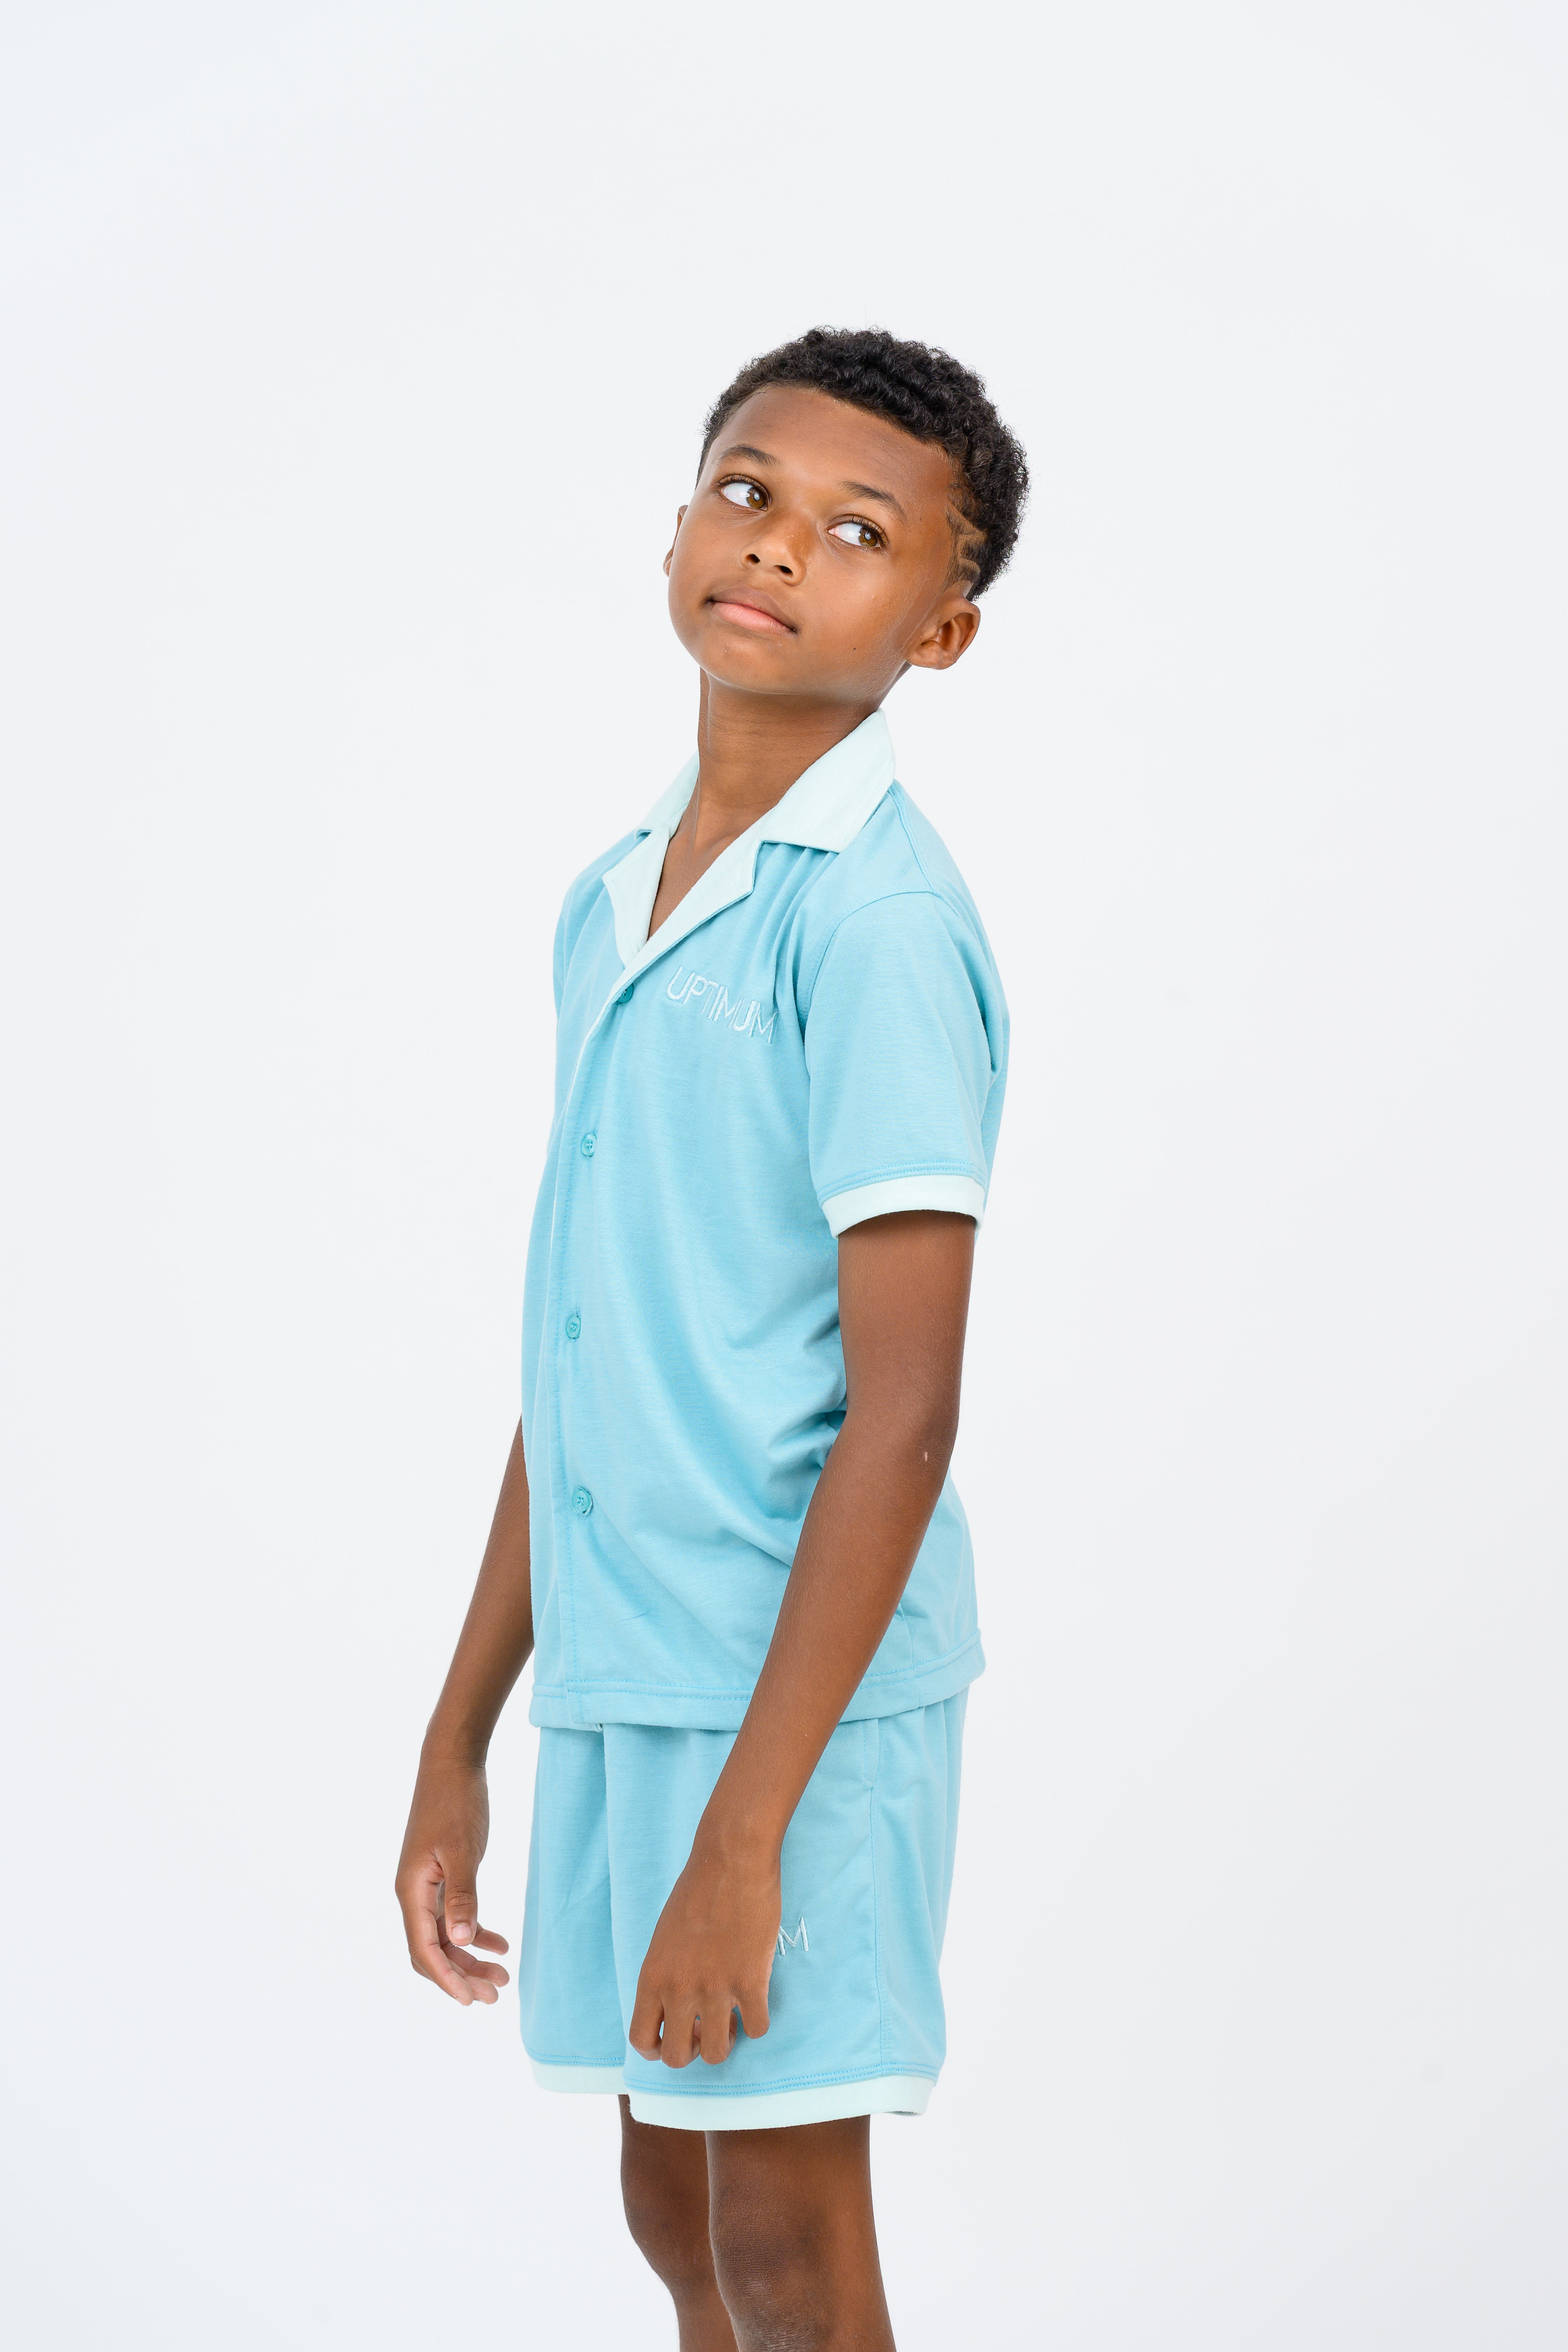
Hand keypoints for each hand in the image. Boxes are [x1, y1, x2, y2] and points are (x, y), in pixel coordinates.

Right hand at [395, 1753, 510, 2004]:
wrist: (451, 1764)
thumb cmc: (455, 1803)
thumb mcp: (463, 1850)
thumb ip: (462, 1896)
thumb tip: (462, 1942)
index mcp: (412, 1892)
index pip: (425, 1951)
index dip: (447, 1979)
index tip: (471, 2001)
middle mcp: (414, 1895)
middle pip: (433, 1951)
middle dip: (461, 1976)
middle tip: (495, 1996)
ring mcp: (427, 1887)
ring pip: (446, 1938)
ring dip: (471, 1959)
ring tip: (503, 1978)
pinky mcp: (443, 1877)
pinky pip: (455, 1917)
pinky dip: (476, 1932)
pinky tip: (501, 1943)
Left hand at [629, 1832, 779, 2066]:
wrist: (731, 1859)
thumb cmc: (697, 1890)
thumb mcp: (664, 1938)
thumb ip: (666, 1976)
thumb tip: (678, 2008)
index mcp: (652, 1977)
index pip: (642, 2041)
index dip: (658, 2049)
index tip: (676, 2035)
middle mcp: (679, 1989)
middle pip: (677, 2058)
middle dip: (693, 2050)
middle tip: (705, 2027)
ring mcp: (715, 1988)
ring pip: (717, 2053)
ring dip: (724, 2041)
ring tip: (730, 2016)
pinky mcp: (750, 1981)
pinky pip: (757, 2029)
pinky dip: (757, 2023)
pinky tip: (755, 2001)